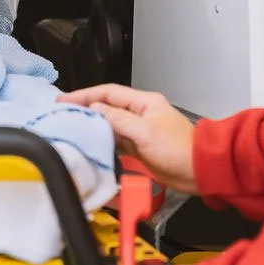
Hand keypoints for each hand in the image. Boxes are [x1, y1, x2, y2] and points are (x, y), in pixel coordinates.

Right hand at [58, 85, 196, 193]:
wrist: (200, 171)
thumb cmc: (176, 149)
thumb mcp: (144, 132)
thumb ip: (118, 119)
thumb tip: (94, 109)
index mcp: (143, 102)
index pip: (108, 93)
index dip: (85, 95)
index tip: (64, 100)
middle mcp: (140, 113)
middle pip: (107, 107)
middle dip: (85, 108)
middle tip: (63, 114)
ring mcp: (140, 130)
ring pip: (110, 124)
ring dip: (93, 125)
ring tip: (72, 129)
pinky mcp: (140, 147)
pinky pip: (117, 140)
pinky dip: (104, 141)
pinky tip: (92, 144)